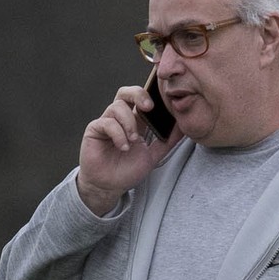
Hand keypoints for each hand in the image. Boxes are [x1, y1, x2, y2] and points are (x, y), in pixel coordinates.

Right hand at [76, 85, 181, 215]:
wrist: (109, 186)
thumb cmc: (127, 171)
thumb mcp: (153, 156)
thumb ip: (167, 142)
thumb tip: (183, 128)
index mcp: (134, 121)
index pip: (141, 99)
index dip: (151, 95)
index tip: (164, 102)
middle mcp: (119, 119)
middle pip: (126, 93)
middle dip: (138, 94)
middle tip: (149, 107)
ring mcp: (106, 122)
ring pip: (117, 106)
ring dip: (129, 122)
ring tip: (133, 140)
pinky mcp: (94, 130)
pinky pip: (107, 122)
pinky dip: (118, 134)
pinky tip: (123, 147)